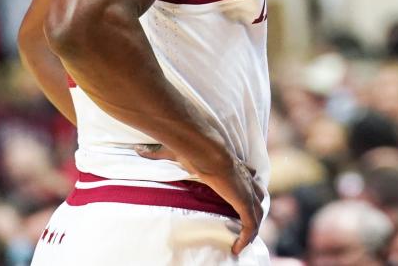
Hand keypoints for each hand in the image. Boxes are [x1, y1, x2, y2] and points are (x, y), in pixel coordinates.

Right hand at [136, 143, 265, 255]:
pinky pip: (250, 224)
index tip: (243, 197)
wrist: (207, 151)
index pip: (248, 177)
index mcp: (233, 166)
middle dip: (255, 209)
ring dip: (252, 228)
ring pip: (257, 212)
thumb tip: (139, 149)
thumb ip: (159, 153)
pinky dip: (247, 237)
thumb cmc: (193, 150)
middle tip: (246, 224)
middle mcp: (245, 179)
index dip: (247, 188)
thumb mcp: (175, 153)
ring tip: (243, 242)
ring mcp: (247, 191)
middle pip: (258, 195)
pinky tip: (238, 248)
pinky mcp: (245, 203)